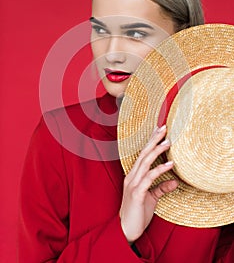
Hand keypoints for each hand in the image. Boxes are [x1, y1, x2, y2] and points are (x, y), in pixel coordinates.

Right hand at [119, 125, 177, 243]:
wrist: (126, 231)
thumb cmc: (137, 214)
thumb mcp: (151, 199)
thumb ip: (161, 188)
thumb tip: (174, 180)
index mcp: (134, 176)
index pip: (142, 155)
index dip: (150, 142)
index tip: (159, 131)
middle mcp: (132, 177)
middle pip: (143, 154)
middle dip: (153, 140)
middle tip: (164, 127)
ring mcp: (133, 184)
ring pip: (145, 162)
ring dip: (157, 151)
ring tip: (168, 142)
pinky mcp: (137, 194)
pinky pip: (149, 178)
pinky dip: (159, 170)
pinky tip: (170, 165)